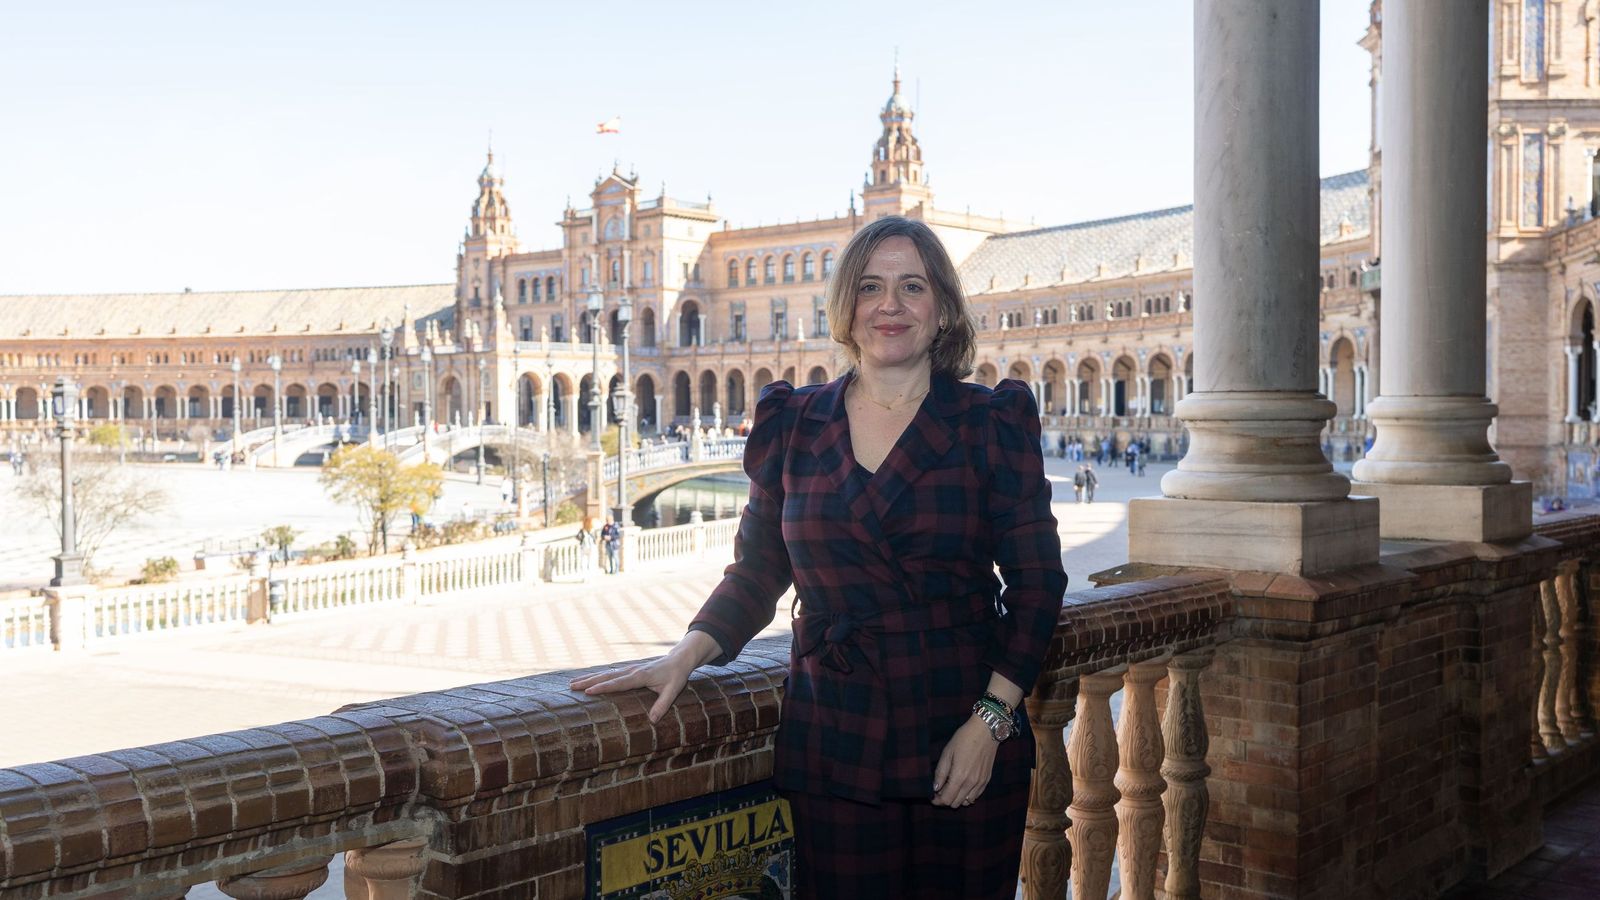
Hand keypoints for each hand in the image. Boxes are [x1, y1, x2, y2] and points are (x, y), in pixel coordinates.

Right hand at [569, 631, 721, 723]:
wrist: (678, 660)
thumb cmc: (676, 676)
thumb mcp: (673, 690)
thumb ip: (663, 704)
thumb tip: (652, 721)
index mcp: (641, 676)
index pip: (619, 683)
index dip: (604, 687)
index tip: (588, 691)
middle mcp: (632, 671)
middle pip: (607, 676)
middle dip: (589, 681)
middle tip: (572, 686)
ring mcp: (629, 669)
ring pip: (606, 674)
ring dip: (589, 678)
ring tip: (572, 683)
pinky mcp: (628, 670)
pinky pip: (610, 674)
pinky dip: (597, 676)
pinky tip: (586, 680)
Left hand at [931, 715, 999, 806]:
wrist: (986, 731)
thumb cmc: (964, 739)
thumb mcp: (947, 753)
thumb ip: (941, 773)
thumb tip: (936, 788)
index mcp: (959, 776)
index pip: (947, 799)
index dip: (938, 800)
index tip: (933, 797)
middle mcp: (971, 783)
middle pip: (956, 803)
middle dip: (946, 799)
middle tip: (941, 790)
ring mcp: (981, 783)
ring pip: (966, 802)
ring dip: (957, 798)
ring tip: (952, 787)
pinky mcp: (987, 780)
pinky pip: (976, 796)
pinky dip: (968, 795)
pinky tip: (963, 786)